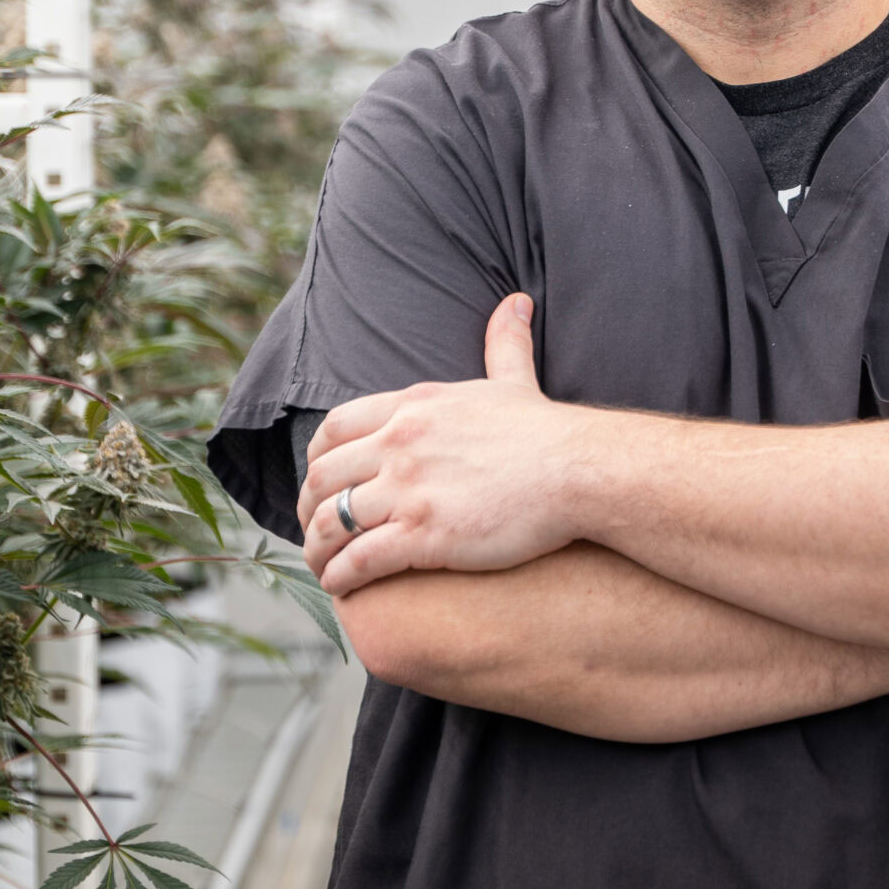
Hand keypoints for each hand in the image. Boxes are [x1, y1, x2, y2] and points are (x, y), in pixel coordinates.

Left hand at [298, 293, 591, 595]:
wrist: (580, 471)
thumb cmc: (547, 432)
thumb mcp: (513, 381)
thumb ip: (504, 343)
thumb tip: (517, 302)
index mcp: (412, 407)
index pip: (335, 429)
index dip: (317, 461)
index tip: (320, 482)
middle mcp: (400, 444)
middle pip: (323, 477)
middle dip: (308, 507)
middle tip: (313, 528)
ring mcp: (409, 490)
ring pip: (332, 522)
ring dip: (317, 548)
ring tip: (321, 565)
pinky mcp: (424, 535)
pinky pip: (359, 559)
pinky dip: (340, 576)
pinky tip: (341, 587)